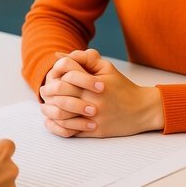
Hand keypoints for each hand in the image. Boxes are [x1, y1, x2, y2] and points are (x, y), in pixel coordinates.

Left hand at [40, 50, 163, 137]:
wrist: (142, 110)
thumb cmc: (122, 87)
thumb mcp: (106, 67)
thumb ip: (84, 58)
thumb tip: (59, 55)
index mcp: (95, 82)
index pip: (67, 72)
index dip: (56, 71)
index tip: (52, 75)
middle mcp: (93, 100)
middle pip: (61, 92)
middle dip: (48, 90)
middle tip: (43, 91)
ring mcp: (93, 117)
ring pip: (62, 114)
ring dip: (49, 110)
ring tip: (45, 107)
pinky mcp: (95, 131)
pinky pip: (70, 131)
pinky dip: (57, 127)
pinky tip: (51, 122)